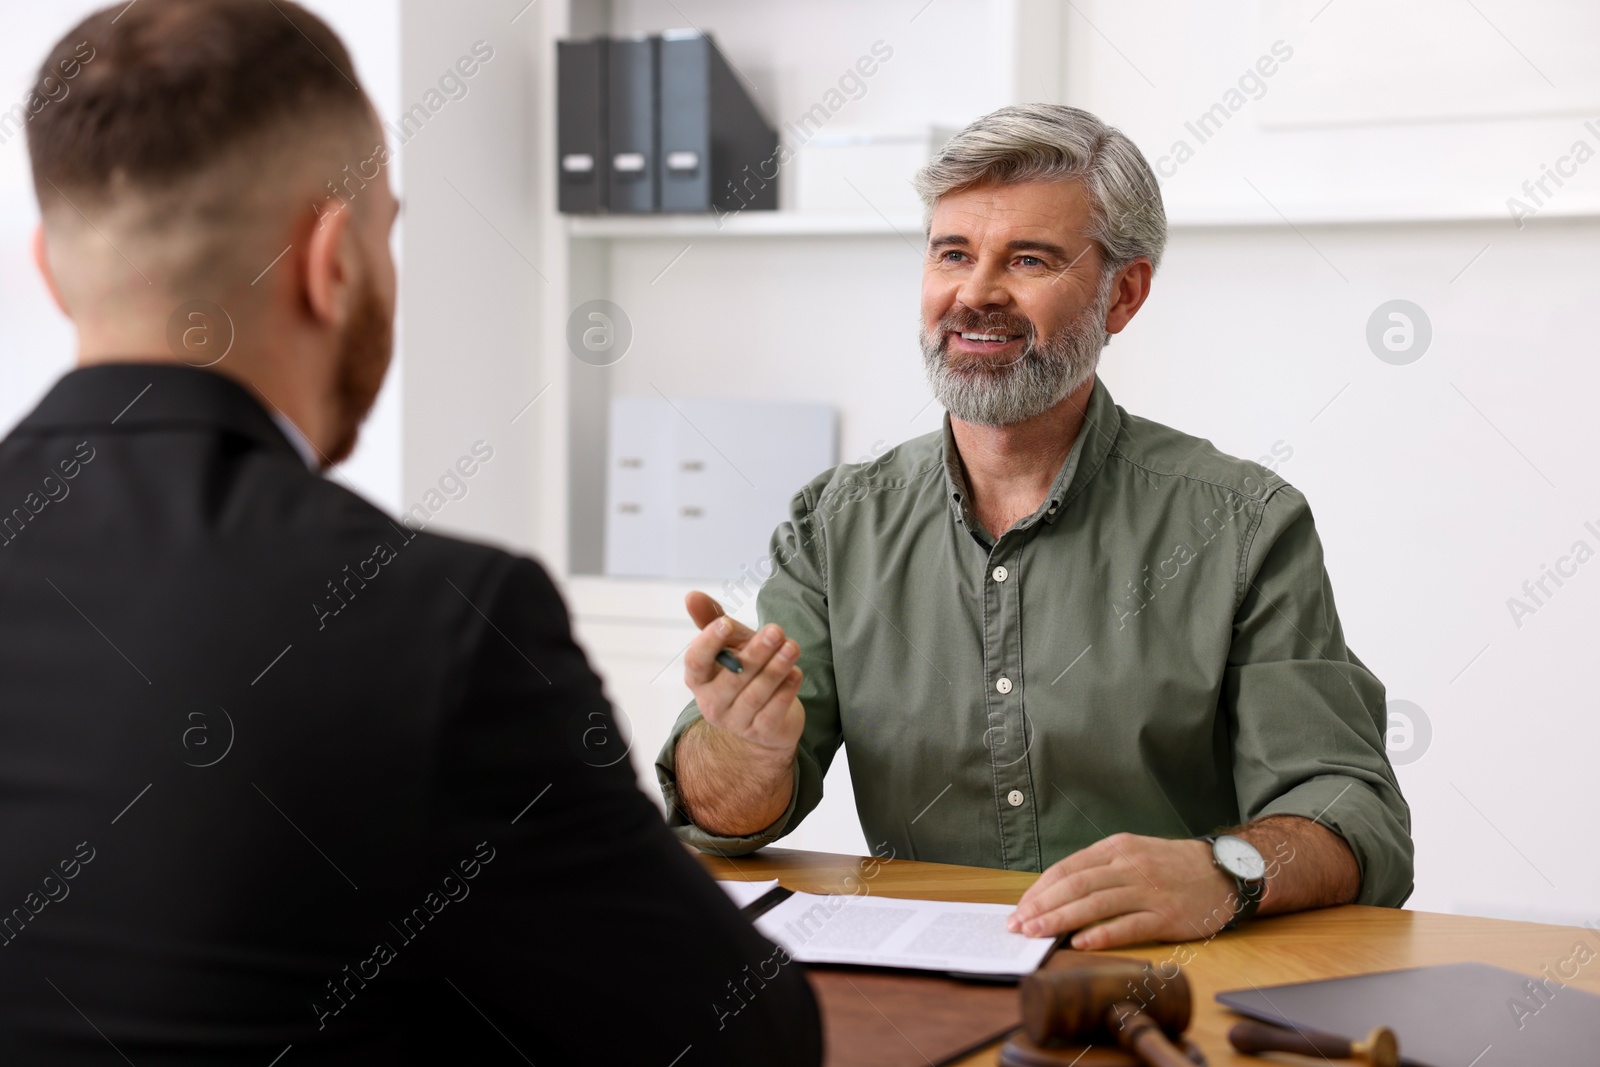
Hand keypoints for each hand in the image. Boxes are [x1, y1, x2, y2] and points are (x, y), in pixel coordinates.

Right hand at [682, 591, 804, 768]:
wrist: (767, 717)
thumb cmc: (745, 672)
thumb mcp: (732, 644)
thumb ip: (713, 620)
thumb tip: (692, 595)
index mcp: (699, 679)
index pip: (695, 662)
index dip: (708, 643)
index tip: (726, 624)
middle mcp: (712, 703)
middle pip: (731, 678)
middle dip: (755, 653)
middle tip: (776, 631)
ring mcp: (736, 721)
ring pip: (755, 694)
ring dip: (776, 668)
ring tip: (792, 647)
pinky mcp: (761, 733)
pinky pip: (773, 711)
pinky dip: (786, 691)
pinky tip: (796, 673)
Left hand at [1007, 834, 1236, 949]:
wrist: (1223, 872)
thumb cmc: (1171, 866)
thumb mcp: (1132, 854)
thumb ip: (1099, 870)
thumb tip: (1057, 894)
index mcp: (1116, 848)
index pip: (1067, 869)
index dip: (1040, 890)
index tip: (1020, 908)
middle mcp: (1128, 866)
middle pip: (1075, 886)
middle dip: (1042, 907)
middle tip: (1019, 925)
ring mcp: (1148, 890)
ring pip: (1095, 904)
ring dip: (1061, 920)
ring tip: (1037, 934)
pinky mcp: (1166, 915)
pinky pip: (1128, 926)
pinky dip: (1102, 934)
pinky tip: (1080, 942)